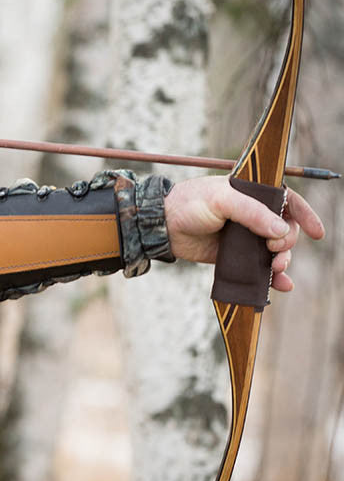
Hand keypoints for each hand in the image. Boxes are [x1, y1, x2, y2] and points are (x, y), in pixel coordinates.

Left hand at [164, 176, 324, 291]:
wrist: (162, 226)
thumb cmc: (190, 203)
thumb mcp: (222, 200)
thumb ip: (253, 213)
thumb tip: (282, 231)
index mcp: (252, 194)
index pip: (288, 201)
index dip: (305, 215)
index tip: (317, 233)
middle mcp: (252, 215)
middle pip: (285, 230)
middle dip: (287, 242)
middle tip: (274, 249)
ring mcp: (244, 236)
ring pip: (275, 251)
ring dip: (282, 261)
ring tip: (275, 268)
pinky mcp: (234, 256)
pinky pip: (258, 267)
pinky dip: (271, 277)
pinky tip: (280, 285)